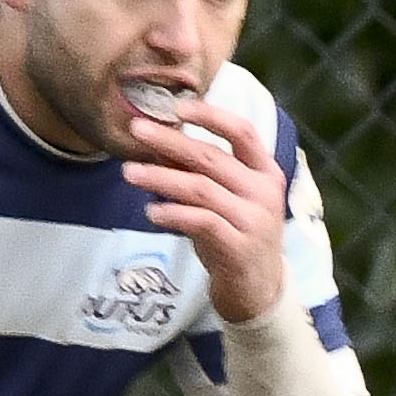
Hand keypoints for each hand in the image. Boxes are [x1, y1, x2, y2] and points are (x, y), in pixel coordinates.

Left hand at [124, 104, 288, 326]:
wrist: (258, 289)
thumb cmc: (237, 234)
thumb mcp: (223, 198)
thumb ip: (198, 170)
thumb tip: (157, 138)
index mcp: (265, 172)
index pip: (243, 132)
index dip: (211, 115)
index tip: (176, 107)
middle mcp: (264, 192)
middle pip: (213, 158)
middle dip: (170, 141)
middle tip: (136, 129)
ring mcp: (255, 221)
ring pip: (202, 189)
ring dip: (161, 178)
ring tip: (129, 173)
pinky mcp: (239, 247)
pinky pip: (201, 222)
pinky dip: (173, 214)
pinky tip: (150, 211)